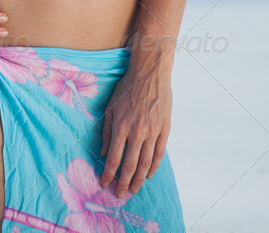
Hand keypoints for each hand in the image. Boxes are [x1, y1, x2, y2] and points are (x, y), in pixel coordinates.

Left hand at [99, 65, 171, 198]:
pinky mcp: (165, 129)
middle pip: (130, 165)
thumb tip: (103, 153)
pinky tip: (148, 175)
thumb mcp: (110, 106)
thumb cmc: (127, 88)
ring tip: (133, 190)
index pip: (114, 157)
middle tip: (119, 195)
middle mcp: (137, 131)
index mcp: (121, 125)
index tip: (104, 184)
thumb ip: (106, 131)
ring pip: (145, 163)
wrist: (150, 73)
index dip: (109, 174)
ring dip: (138, 179)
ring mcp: (153, 131)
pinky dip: (153, 167)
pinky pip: (159, 153)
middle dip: (123, 183)